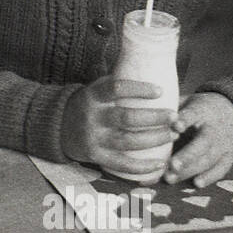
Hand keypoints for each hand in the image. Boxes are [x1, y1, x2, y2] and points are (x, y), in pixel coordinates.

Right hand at [61, 77, 178, 175]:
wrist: (58, 127)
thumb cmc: (88, 106)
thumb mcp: (95, 89)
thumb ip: (116, 83)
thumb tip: (149, 65)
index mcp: (93, 96)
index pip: (116, 88)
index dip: (139, 89)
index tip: (160, 91)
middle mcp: (92, 117)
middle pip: (127, 117)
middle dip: (154, 118)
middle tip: (174, 116)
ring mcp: (93, 138)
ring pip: (128, 141)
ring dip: (154, 139)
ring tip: (173, 135)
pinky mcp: (95, 156)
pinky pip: (122, 164)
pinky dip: (142, 166)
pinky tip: (160, 163)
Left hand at [163, 92, 232, 186]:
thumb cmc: (201, 109)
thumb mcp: (188, 101)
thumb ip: (170, 108)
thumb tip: (141, 111)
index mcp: (202, 111)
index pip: (193, 114)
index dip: (185, 120)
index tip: (176, 126)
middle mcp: (214, 129)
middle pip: (202, 143)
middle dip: (187, 155)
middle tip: (171, 165)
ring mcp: (223, 145)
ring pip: (208, 159)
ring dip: (190, 170)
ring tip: (170, 178)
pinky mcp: (229, 157)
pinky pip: (221, 169)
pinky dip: (210, 177)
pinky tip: (196, 183)